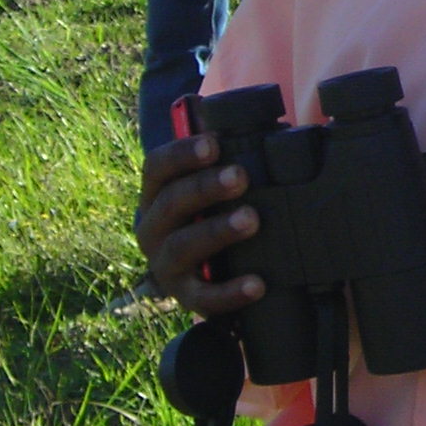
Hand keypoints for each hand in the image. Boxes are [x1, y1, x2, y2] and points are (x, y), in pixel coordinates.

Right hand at [133, 133, 266, 315]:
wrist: (205, 273)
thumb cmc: (213, 214)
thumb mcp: (212, 190)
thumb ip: (228, 162)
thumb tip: (272, 128)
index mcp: (157, 195)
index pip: (157, 167)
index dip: (181, 153)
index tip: (213, 144)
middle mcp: (153, 228)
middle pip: (170, 203)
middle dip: (204, 187)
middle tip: (240, 176)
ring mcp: (166, 265)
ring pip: (182, 246)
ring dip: (216, 230)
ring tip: (251, 219)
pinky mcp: (185, 297)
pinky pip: (203, 298)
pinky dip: (229, 292)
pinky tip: (257, 284)